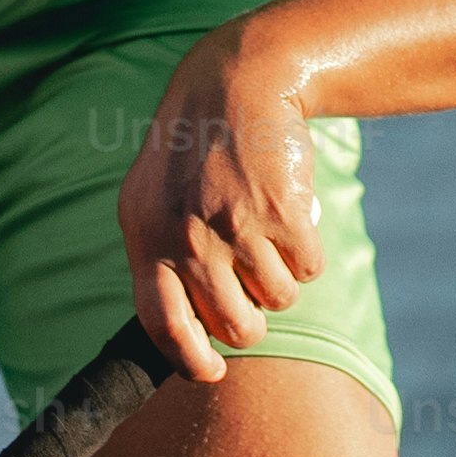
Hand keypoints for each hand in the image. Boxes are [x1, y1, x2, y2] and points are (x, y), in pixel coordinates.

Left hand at [118, 21, 322, 384]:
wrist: (237, 84)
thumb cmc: (194, 149)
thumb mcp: (152, 199)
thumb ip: (158, 258)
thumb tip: (179, 329)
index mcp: (147, 239)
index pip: (162, 327)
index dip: (190, 360)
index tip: (211, 372)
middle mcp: (186, 240)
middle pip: (237, 328)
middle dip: (253, 321)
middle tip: (253, 292)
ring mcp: (235, 228)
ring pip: (279, 300)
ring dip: (283, 279)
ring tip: (269, 239)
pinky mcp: (282, 214)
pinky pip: (308, 269)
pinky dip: (307, 253)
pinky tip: (291, 218)